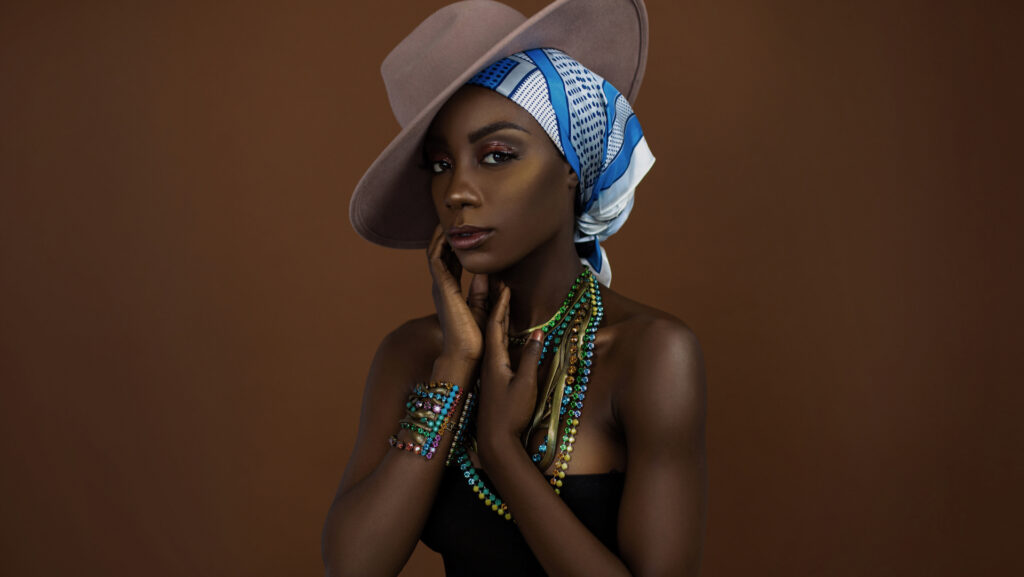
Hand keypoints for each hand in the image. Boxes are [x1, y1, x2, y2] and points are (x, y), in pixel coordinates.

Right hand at [427, 224, 489, 362]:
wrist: (467, 353)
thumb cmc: (475, 337)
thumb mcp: (482, 308)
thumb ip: (481, 290)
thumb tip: (485, 272)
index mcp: (450, 291)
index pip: (450, 262)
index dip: (454, 245)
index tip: (462, 230)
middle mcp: (442, 287)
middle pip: (439, 253)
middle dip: (445, 235)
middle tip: (454, 217)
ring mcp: (440, 286)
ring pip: (435, 252)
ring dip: (441, 235)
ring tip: (449, 218)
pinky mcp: (442, 286)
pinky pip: (436, 258)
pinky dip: (440, 243)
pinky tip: (448, 231)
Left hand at [476, 284, 544, 465]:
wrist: (494, 442)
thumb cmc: (510, 415)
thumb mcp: (526, 384)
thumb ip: (532, 358)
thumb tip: (539, 333)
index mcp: (494, 360)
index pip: (496, 325)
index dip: (501, 305)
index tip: (505, 287)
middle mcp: (489, 363)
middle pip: (492, 328)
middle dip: (497, 306)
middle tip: (501, 287)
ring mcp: (490, 372)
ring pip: (493, 339)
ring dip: (499, 319)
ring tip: (503, 304)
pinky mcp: (493, 381)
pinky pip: (496, 350)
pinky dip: (501, 336)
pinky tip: (506, 336)